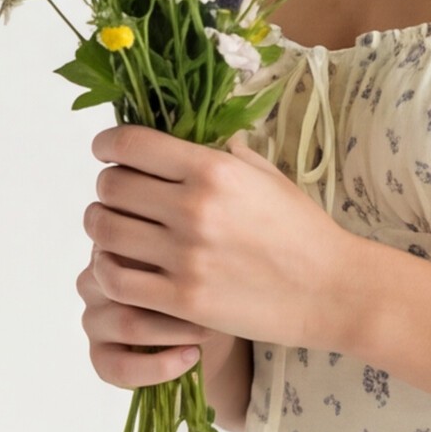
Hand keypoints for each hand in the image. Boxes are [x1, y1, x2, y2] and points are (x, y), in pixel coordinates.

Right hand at [75, 245, 241, 388]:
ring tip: (207, 330)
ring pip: (129, 324)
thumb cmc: (205, 277)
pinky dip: (160, 366)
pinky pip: (119, 367)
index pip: (127, 239)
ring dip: (175, 331)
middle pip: (126, 282)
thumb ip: (181, 241)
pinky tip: (191, 357)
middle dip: (176, 296)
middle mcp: (96, 277)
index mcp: (115, 240)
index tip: (209, 265)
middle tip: (215, 300)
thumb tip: (195, 233)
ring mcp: (94, 317)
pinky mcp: (99, 354)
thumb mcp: (197, 251)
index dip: (168, 255)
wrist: (209, 324)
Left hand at [82, 123, 360, 353]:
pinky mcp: (181, 299)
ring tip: (112, 227)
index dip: (107, 143)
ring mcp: (185, 256)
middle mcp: (194, 207)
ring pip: (105, 230)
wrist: (329, 289)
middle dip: (107, 185)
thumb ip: (225, 152)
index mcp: (214, 169)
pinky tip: (118, 263)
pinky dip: (106, 268)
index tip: (104, 148)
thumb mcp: (266, 175)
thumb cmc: (302, 228)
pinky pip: (115, 279)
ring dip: (101, 225)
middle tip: (116, 192)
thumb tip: (195, 132)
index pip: (133, 144)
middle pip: (111, 186)